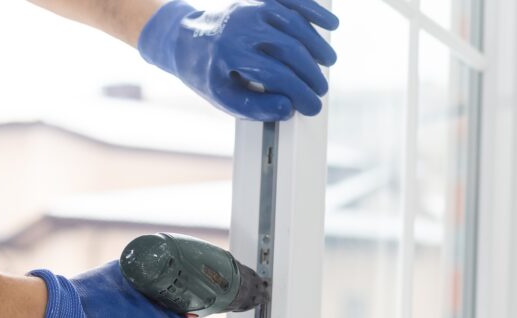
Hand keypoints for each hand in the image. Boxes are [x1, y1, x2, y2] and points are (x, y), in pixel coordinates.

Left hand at [138, 0, 339, 121]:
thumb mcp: (223, 96)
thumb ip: (256, 107)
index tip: (312, 106)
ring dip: (317, 45)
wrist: (185, 38)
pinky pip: (292, 1)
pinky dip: (314, 10)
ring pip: (295, 24)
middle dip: (311, 73)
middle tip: (320, 89)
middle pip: (290, 49)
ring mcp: (252, 8)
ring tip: (328, 62)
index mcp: (230, 52)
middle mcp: (242, 26)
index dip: (301, 94)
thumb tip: (288, 108)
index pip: (277, 75)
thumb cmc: (206, 71)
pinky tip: (330, 24)